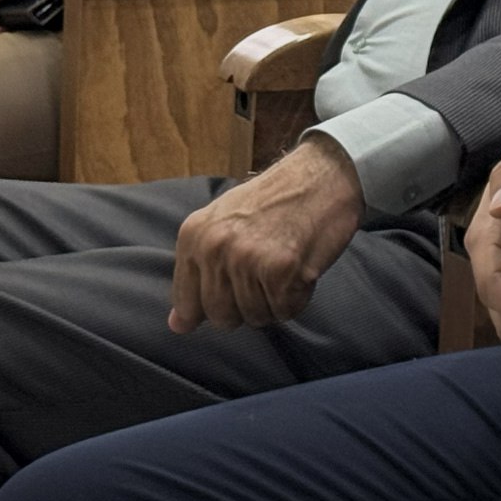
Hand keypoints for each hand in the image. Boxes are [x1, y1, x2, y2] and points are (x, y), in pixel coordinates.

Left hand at [168, 134, 366, 331]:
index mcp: (194, 236)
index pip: (187, 303)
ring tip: (285, 266)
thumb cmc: (275, 200)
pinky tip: (301, 268)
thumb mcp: (223, 223)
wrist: (323, 175)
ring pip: (256, 317)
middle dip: (246, 307)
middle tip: (265, 276)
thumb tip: (177, 325)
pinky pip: (286, 311)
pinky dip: (298, 297)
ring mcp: (248, 259)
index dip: (211, 308)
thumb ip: (197, 271)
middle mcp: (215, 248)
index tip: (231, 294)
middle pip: (221, 317)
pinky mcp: (281, 270)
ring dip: (275, 301)